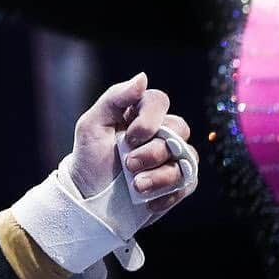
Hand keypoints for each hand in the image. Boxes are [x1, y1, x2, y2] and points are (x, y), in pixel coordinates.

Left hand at [69, 72, 196, 215]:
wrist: (90, 201)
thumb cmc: (90, 159)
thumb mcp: (92, 125)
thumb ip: (115, 98)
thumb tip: (143, 77)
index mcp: (138, 114)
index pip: (159, 100)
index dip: (149, 119)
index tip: (129, 137)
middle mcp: (159, 132)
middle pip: (179, 127)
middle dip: (153, 151)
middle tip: (129, 165)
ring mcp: (170, 158)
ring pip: (186, 156)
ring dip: (160, 175)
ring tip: (136, 186)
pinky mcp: (177, 183)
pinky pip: (189, 181)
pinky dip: (168, 192)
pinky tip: (148, 199)